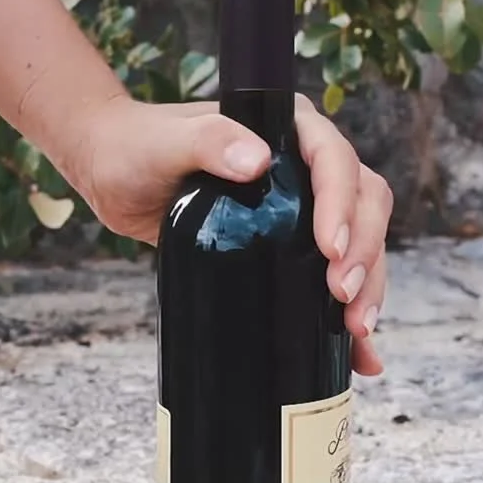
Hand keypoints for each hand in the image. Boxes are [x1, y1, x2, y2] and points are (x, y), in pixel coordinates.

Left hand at [79, 94, 391, 375]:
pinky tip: (359, 351)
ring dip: (367, 283)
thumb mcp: (168, 143)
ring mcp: (299, 207)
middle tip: (342, 297)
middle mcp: (304, 165)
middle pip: (363, 204)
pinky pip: (329, 275)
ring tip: (356, 328)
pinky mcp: (285, 244)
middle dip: (363, 252)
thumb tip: (257, 161)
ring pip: (358, 240)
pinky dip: (347, 312)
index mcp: (289, 130)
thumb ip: (208, 141)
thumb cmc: (137, 146)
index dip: (343, 205)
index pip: (335, 162)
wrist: (114, 171)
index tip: (330, 248)